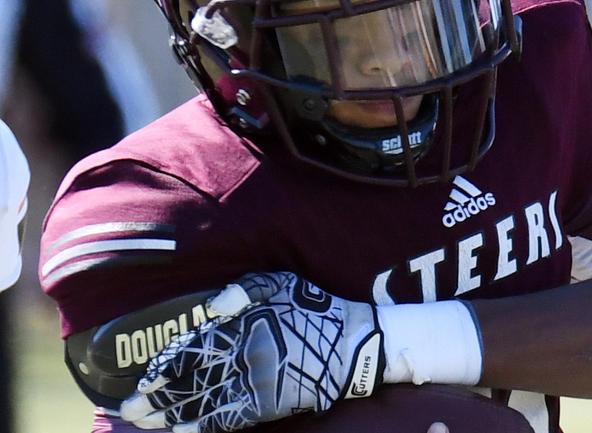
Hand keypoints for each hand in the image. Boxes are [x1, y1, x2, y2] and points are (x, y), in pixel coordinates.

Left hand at [120, 272, 383, 432]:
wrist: (352, 344)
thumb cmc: (315, 309)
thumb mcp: (282, 284)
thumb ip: (246, 289)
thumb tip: (215, 302)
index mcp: (241, 326)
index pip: (191, 349)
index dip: (163, 366)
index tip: (141, 377)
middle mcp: (242, 356)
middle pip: (188, 380)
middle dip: (155, 396)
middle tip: (128, 408)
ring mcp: (253, 383)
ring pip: (201, 402)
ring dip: (169, 414)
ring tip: (145, 421)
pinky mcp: (266, 404)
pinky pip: (226, 419)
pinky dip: (200, 427)